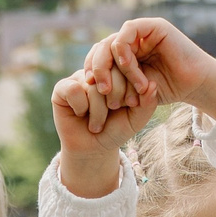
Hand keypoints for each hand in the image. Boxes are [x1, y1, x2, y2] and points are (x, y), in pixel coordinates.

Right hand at [51, 66, 160, 197]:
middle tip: (112, 113)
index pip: (127, 68)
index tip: (129, 106)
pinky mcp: (62, 87)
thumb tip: (153, 84)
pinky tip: (80, 114)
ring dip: (98, 111)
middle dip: (114, 101)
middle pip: (109, 75)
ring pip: (92, 86)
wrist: (93, 148)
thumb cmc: (116, 129)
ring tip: (97, 123)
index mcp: (117, 72)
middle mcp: (98, 71)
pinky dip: (81, 107)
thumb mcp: (136, 118)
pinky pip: (73, 90)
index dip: (130, 89)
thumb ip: (147, 103)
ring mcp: (79, 78)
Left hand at [89, 18, 215, 117]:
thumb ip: (114, 84)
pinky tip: (129, 68)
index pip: (98, 56)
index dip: (91, 69)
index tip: (91, 87)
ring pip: (112, 41)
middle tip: (101, 89)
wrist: (194, 85)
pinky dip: (124, 51)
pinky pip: (128, 32)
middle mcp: (130, 40)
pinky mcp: (153, 26)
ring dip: (115, 67)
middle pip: (101, 47)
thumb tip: (89, 84)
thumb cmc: (166, 89)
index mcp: (124, 53)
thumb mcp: (133, 90)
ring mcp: (141, 32)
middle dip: (98, 69)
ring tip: (126, 87)